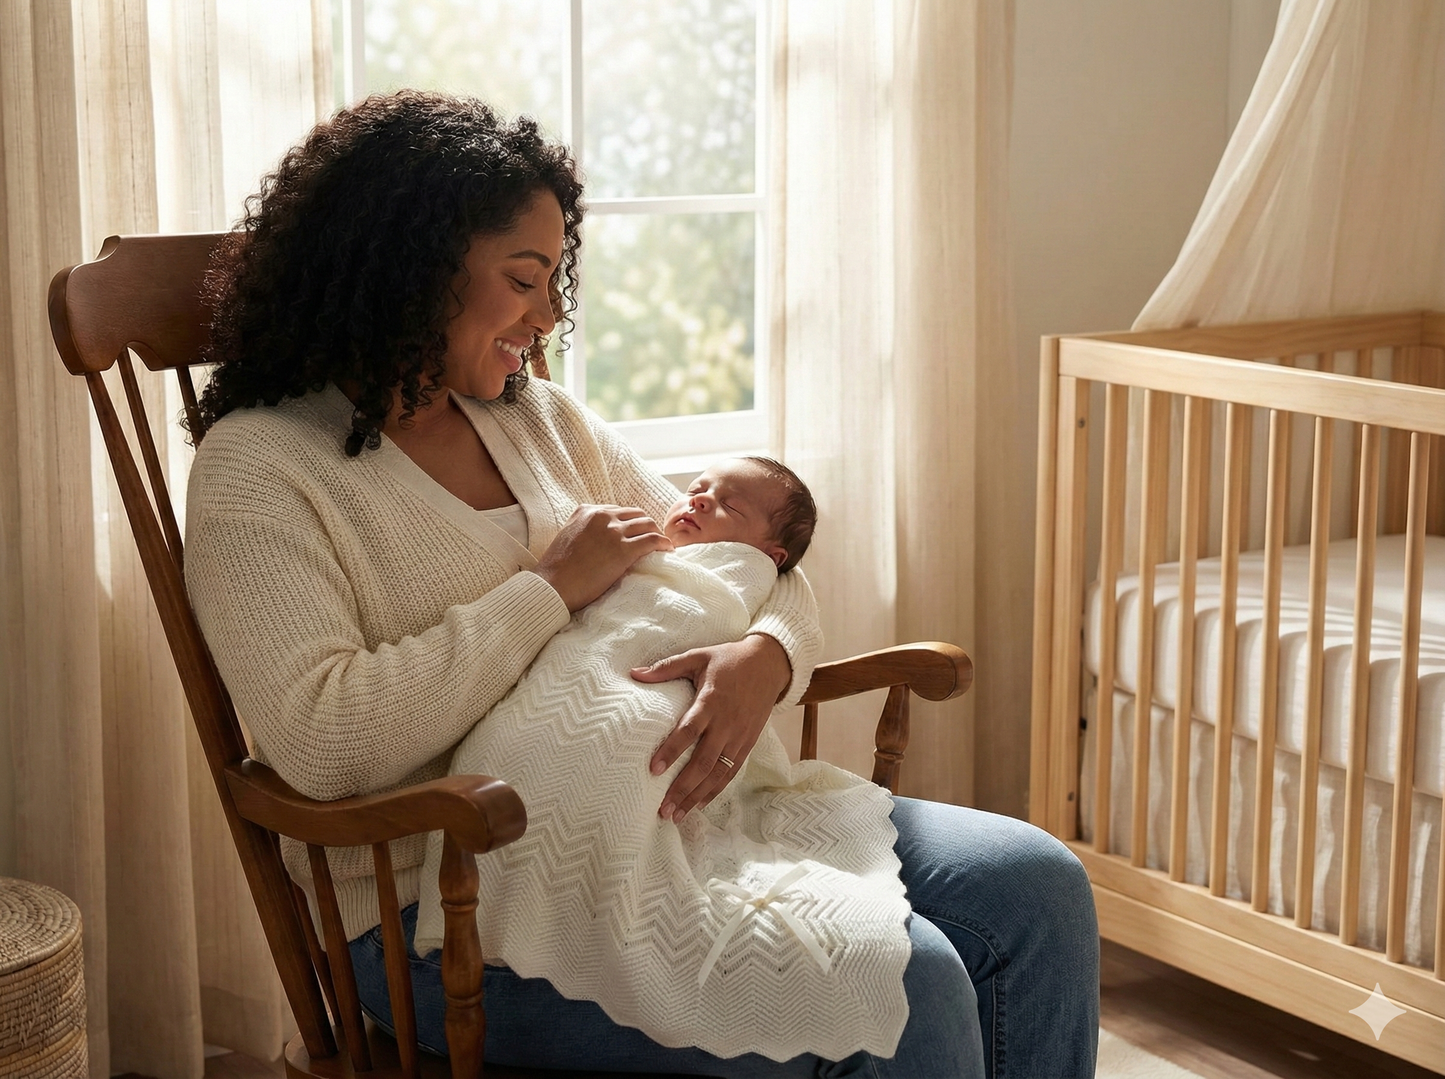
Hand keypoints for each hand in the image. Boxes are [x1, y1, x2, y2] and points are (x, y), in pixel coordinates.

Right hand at [535, 505, 671, 611]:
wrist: (553, 586)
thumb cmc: (556, 569)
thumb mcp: (567, 536)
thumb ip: (585, 529)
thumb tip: (601, 537)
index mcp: (587, 511)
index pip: (618, 511)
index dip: (630, 523)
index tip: (635, 533)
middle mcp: (602, 516)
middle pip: (636, 514)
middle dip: (646, 525)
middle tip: (652, 539)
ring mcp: (614, 532)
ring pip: (647, 524)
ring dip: (657, 534)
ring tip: (662, 545)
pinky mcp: (624, 549)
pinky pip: (652, 540)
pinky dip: (663, 543)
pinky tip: (667, 550)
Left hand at [634, 634, 791, 821]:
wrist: (770, 664)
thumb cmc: (729, 659)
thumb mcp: (698, 656)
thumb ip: (667, 667)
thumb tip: (634, 673)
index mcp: (711, 701)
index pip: (689, 730)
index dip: (672, 750)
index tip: (654, 769)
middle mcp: (726, 724)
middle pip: (703, 762)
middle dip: (682, 788)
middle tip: (662, 809)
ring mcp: (739, 736)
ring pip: (718, 773)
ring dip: (697, 796)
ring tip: (677, 815)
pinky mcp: (747, 743)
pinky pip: (731, 772)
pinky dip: (716, 790)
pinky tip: (699, 804)